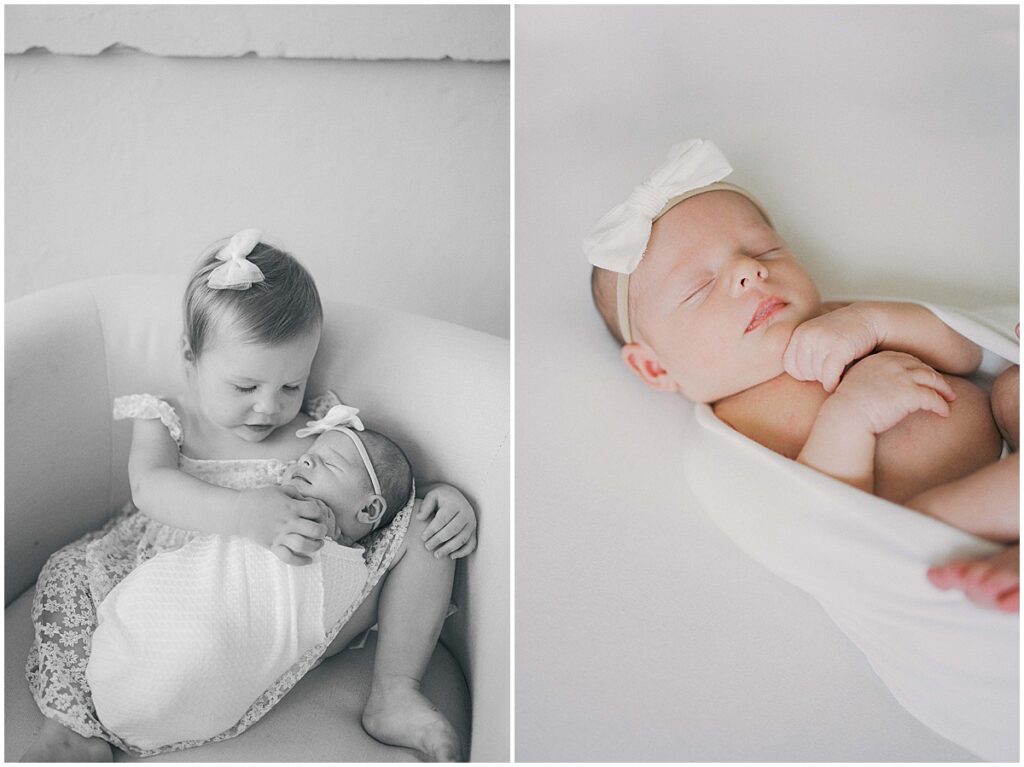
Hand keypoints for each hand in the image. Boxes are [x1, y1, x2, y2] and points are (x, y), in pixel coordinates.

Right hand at [237, 485, 331, 565]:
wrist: (239, 512)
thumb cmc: (260, 498)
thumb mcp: (279, 489)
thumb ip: (295, 492)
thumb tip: (306, 500)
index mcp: (291, 507)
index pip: (315, 510)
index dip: (319, 513)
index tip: (317, 515)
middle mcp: (288, 522)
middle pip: (314, 530)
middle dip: (322, 531)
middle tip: (321, 531)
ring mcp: (280, 535)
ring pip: (303, 545)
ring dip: (315, 546)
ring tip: (318, 544)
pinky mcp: (273, 545)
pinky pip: (288, 557)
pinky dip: (300, 562)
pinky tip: (308, 560)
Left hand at [416, 484, 477, 558]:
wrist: (457, 497)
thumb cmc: (442, 499)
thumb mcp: (433, 496)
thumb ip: (425, 506)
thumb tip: (419, 518)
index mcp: (455, 504)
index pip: (443, 519)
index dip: (432, 529)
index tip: (422, 537)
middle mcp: (466, 513)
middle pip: (453, 530)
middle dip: (439, 540)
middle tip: (427, 547)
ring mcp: (472, 523)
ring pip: (462, 539)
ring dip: (449, 549)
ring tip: (436, 555)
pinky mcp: (474, 532)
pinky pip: (471, 545)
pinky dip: (462, 552)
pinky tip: (451, 556)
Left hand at [784, 304, 881, 391]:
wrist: (870, 320)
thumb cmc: (842, 335)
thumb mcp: (816, 339)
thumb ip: (802, 353)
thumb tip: (789, 381)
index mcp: (799, 333)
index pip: (791, 367)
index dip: (804, 374)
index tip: (818, 369)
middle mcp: (807, 335)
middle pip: (804, 373)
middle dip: (817, 376)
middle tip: (830, 369)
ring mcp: (822, 340)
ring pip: (817, 376)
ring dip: (828, 378)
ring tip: (837, 368)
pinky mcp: (838, 348)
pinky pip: (829, 376)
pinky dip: (834, 383)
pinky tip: (840, 379)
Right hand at [827, 351, 955, 434]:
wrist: (845, 415)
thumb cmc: (846, 406)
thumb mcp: (856, 382)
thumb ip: (870, 377)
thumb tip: (879, 385)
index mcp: (879, 359)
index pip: (907, 360)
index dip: (920, 369)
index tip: (925, 378)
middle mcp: (893, 364)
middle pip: (923, 368)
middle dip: (936, 378)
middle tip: (944, 389)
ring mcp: (903, 377)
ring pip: (933, 380)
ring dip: (944, 390)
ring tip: (949, 399)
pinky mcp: (911, 394)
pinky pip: (934, 398)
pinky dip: (942, 405)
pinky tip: (944, 413)